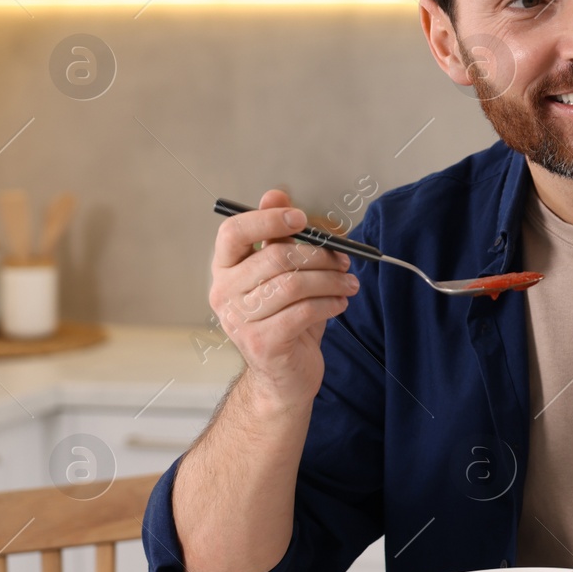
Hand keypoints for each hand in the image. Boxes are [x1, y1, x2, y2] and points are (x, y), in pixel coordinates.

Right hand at [208, 188, 358, 406]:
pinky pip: (305, 310)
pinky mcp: (262, 343)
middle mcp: (223, 293)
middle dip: (320, 255)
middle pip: (275, 257)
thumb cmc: (285, 321)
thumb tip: (276, 194)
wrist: (283, 377)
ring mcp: (239, 320)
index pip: (232, 232)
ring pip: (294, 284)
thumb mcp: (282, 276)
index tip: (302, 218)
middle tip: (345, 259)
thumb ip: (278, 238)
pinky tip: (340, 304)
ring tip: (349, 283)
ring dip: (331, 280)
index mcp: (224, 270)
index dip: (268, 219)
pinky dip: (330, 303)